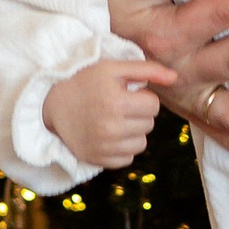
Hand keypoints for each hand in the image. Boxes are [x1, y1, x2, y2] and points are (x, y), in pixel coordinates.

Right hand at [42, 52, 173, 171]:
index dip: (142, 97)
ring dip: (133, 132)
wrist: (52, 104)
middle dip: (138, 114)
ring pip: (142, 143)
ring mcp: (104, 147)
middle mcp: (110, 128)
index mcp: (116, 102)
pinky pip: (128, 158)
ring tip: (114, 120)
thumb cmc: (85, 81)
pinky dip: (122, 147)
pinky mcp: (98, 160)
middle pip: (149, 124)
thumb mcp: (113, 68)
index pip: (153, 106)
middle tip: (117, 105)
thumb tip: (175, 77)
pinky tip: (109, 135)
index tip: (126, 94)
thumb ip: (147, 70)